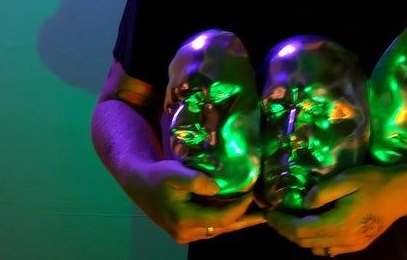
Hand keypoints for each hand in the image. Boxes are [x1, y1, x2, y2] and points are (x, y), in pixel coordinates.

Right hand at [125, 159, 265, 242]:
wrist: (138, 184)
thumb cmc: (156, 176)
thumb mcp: (174, 173)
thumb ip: (195, 180)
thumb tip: (217, 188)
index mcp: (184, 220)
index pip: (220, 219)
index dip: (239, 209)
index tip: (252, 195)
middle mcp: (186, 233)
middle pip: (223, 228)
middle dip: (245, 220)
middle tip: (267, 214)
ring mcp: (186, 234)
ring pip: (218, 230)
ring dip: (237, 221)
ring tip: (259, 214)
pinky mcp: (186, 231)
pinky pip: (211, 227)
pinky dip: (226, 220)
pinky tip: (239, 213)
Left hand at [266, 165, 406, 255]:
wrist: (403, 193)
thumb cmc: (376, 182)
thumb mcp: (348, 178)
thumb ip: (323, 191)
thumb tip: (305, 202)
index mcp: (338, 224)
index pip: (300, 230)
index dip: (281, 223)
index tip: (269, 212)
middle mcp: (343, 240)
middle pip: (305, 242)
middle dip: (285, 230)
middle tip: (273, 216)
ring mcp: (352, 245)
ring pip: (317, 248)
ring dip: (299, 238)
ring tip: (289, 221)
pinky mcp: (358, 244)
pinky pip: (330, 249)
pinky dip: (316, 242)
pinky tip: (313, 228)